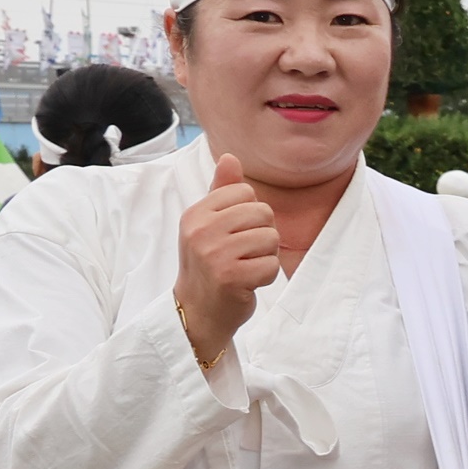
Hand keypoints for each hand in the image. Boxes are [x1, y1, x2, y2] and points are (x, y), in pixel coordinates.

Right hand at [173, 153, 280, 366]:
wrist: (197, 311)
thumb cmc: (209, 264)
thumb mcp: (209, 224)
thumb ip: (222, 191)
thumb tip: (230, 157)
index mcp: (196, 213)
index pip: (246, 192)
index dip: (250, 214)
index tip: (233, 235)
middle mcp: (201, 231)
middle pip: (263, 213)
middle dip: (262, 235)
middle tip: (241, 254)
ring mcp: (214, 254)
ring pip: (271, 238)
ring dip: (265, 257)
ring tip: (243, 267)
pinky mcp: (230, 278)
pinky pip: (271, 265)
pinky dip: (266, 276)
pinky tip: (246, 283)